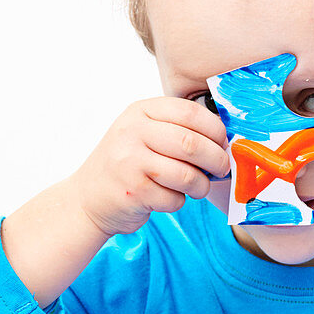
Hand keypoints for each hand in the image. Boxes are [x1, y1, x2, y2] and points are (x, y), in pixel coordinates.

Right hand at [72, 98, 229, 237]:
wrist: (88, 197)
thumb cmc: (127, 164)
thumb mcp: (144, 133)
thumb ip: (178, 129)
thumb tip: (226, 141)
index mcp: (140, 111)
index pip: (190, 112)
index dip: (216, 130)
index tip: (224, 143)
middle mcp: (132, 132)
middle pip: (192, 144)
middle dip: (216, 159)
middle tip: (222, 169)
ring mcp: (130, 162)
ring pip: (188, 175)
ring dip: (201, 186)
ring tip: (197, 187)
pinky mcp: (133, 192)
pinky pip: (175, 199)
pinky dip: (179, 202)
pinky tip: (168, 197)